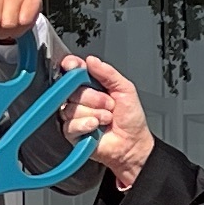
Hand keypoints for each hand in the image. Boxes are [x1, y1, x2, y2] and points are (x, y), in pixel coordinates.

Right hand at [66, 53, 154, 187]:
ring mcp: (74, 115)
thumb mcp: (125, 89)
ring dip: (95, 114)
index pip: (74, 70)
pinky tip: (96, 128)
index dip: (72, 66)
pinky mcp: (71, 132)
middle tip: (109, 105)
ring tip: (106, 119)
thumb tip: (91, 60)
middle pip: (72, 89)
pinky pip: (70, 124)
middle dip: (94, 98)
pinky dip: (87, 125)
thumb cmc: (130, 118)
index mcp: (91, 85)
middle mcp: (80, 98)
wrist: (133, 143)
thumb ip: (109, 73)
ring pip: (72, 108)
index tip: (74, 65)